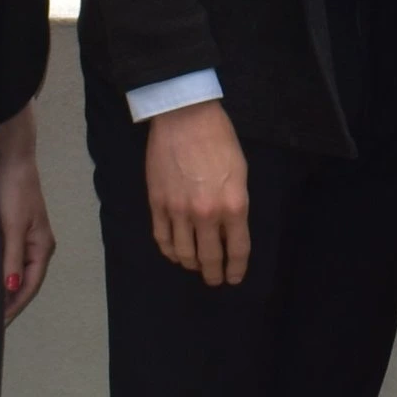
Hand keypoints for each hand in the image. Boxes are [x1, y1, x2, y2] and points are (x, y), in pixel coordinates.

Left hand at [0, 106, 57, 322]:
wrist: (8, 156)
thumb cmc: (13, 190)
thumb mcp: (12, 226)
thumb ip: (11, 259)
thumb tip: (10, 289)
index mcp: (42, 247)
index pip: (29, 287)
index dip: (13, 307)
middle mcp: (35, 246)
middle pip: (22, 282)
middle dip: (6, 302)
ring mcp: (22, 237)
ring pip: (11, 271)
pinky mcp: (8, 229)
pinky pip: (2, 258)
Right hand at [145, 102, 250, 286]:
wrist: (184, 117)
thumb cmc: (219, 139)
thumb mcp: (240, 172)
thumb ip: (235, 204)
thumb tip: (229, 230)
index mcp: (233, 205)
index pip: (237, 250)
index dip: (236, 269)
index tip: (234, 277)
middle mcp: (206, 214)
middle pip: (209, 258)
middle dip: (213, 274)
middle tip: (215, 280)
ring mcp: (178, 211)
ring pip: (183, 253)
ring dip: (191, 265)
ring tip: (195, 267)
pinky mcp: (156, 204)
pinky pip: (162, 238)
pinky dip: (169, 251)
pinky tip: (175, 253)